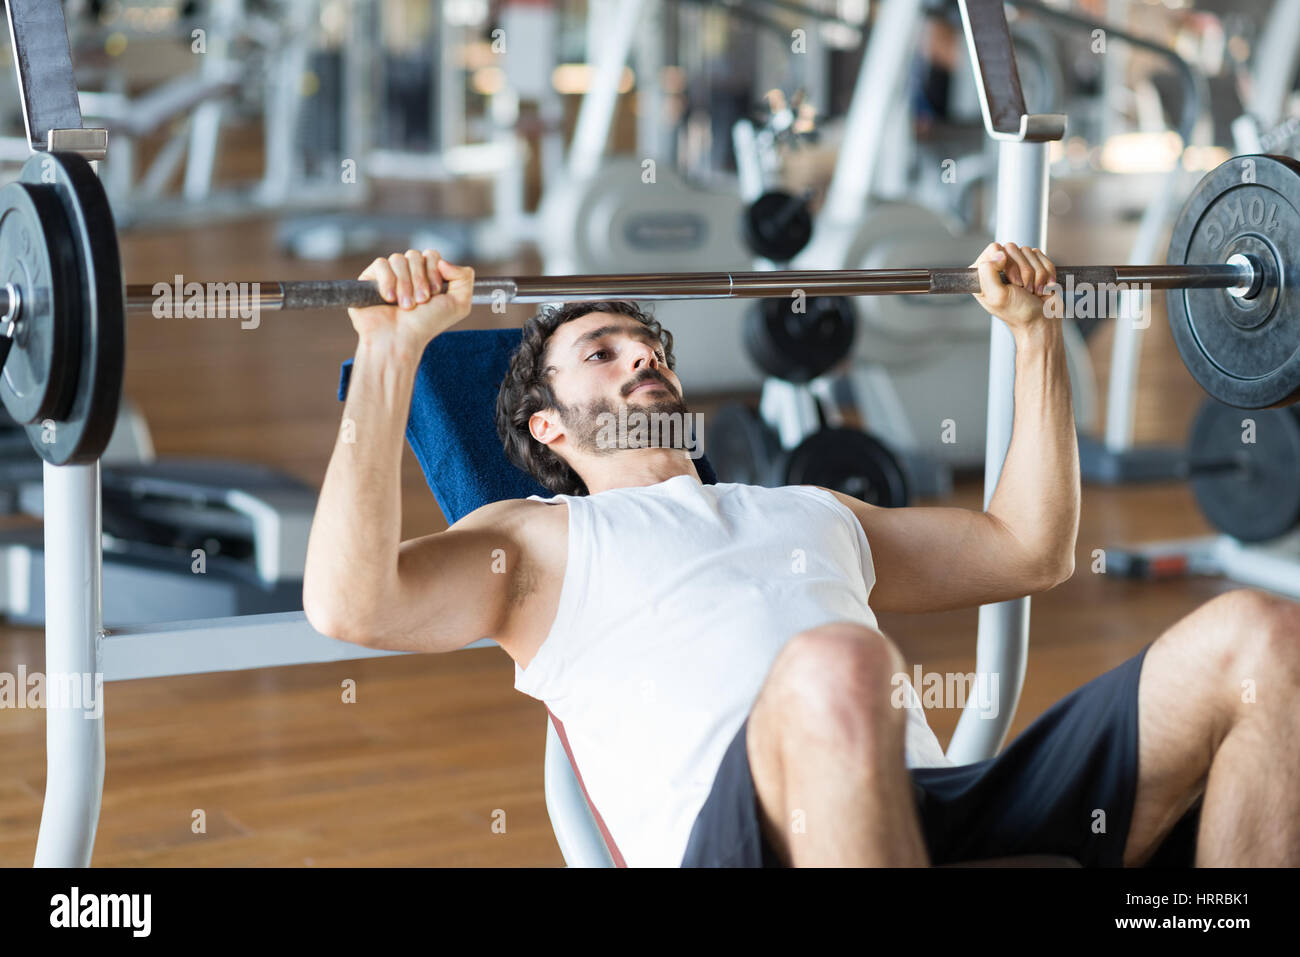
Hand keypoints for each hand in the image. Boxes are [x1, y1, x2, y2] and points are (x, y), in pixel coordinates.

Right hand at [348, 249, 474, 353]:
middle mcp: (408, 274)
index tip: (434, 294)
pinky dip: (388, 281)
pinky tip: (389, 299)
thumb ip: (464, 277)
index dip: (433, 271)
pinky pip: (380, 264)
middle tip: (420, 302)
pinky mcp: (370, 278)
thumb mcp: (459, 304)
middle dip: (420, 279)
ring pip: (398, 259)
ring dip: (405, 284)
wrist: (400, 340)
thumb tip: (442, 261)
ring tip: (405, 306)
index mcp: (427, 276)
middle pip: (415, 255)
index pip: (431, 255)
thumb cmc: (427, 325)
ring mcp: (389, 275)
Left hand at [969, 241, 1059, 333]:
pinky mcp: (1034, 264)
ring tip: (1033, 291)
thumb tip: (999, 253)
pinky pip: (1041, 256)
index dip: (1006, 262)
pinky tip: (1043, 287)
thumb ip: (988, 273)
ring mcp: (1017, 264)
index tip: (1012, 282)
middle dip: (1023, 270)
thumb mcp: (997, 296)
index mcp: (984, 274)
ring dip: (1036, 274)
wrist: (1042, 321)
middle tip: (1023, 289)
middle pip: (1012, 248)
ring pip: (1028, 251)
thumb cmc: (1019, 312)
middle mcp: (999, 267)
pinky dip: (1046, 272)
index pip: (993, 249)